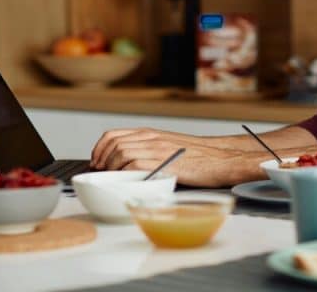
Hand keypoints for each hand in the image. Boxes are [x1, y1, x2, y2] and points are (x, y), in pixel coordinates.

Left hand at [90, 128, 252, 186]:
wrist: (220, 159)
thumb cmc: (199, 157)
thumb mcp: (170, 147)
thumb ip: (150, 151)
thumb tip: (127, 165)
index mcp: (151, 133)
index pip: (113, 135)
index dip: (99, 149)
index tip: (96, 162)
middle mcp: (151, 138)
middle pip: (113, 144)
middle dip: (100, 160)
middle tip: (100, 174)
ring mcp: (157, 149)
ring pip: (120, 153)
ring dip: (111, 168)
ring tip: (111, 180)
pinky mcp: (163, 162)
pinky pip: (134, 165)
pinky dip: (124, 174)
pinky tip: (126, 182)